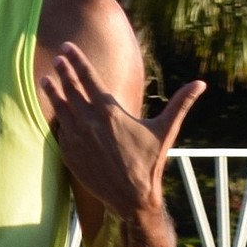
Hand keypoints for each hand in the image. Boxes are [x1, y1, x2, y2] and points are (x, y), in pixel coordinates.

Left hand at [40, 42, 205, 219]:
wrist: (132, 198)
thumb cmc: (149, 163)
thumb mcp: (165, 130)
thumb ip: (180, 104)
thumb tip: (201, 83)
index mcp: (110, 111)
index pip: (89, 78)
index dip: (77, 60)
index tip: (68, 47)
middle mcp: (90, 122)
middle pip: (71, 89)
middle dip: (64, 71)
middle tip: (57, 58)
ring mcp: (77, 139)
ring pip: (60, 109)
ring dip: (53, 92)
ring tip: (45, 79)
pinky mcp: (70, 155)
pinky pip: (60, 131)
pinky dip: (56, 119)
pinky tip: (54, 112)